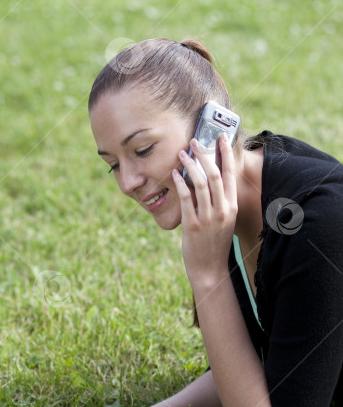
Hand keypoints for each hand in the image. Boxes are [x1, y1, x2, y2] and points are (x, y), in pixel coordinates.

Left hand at [172, 134, 237, 285]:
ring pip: (200, 184)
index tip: (221, 137)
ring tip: (182, 154)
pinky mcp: (193, 225)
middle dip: (205, 154)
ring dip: (190, 165)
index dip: (226, 153)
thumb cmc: (214, 243)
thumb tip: (207, 178)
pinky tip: (173, 174)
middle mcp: (222, 210)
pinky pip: (187, 199)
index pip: (231, 174)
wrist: (210, 269)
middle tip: (194, 141)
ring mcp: (208, 218)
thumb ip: (219, 201)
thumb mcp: (223, 220)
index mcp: (232, 207)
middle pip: (215, 174)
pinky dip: (180, 183)